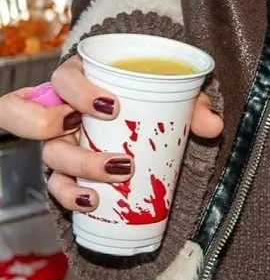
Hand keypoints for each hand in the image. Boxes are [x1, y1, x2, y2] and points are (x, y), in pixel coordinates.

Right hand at [0, 55, 222, 214]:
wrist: (141, 106)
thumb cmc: (148, 91)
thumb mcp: (170, 89)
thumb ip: (191, 103)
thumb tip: (214, 125)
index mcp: (80, 78)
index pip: (63, 78)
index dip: (78, 91)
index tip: (113, 106)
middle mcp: (60, 108)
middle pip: (45, 126)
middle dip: (76, 148)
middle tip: (120, 159)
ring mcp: (59, 139)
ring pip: (51, 158)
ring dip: (78, 174)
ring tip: (112, 182)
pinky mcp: (63, 167)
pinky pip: (55, 185)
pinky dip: (69, 196)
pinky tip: (91, 202)